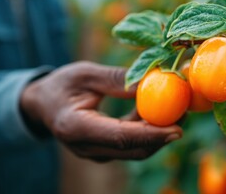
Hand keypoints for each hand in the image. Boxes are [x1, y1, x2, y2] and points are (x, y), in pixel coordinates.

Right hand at [20, 61, 181, 161]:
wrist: (41, 105)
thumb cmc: (60, 85)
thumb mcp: (85, 74)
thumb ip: (116, 79)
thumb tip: (151, 78)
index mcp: (75, 127)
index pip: (120, 137)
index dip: (151, 134)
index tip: (178, 129)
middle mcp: (85, 147)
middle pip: (132, 149)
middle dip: (162, 135)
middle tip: (185, 115)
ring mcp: (94, 152)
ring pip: (134, 151)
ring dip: (157, 134)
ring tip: (177, 111)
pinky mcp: (102, 150)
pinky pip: (130, 146)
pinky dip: (146, 132)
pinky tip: (158, 113)